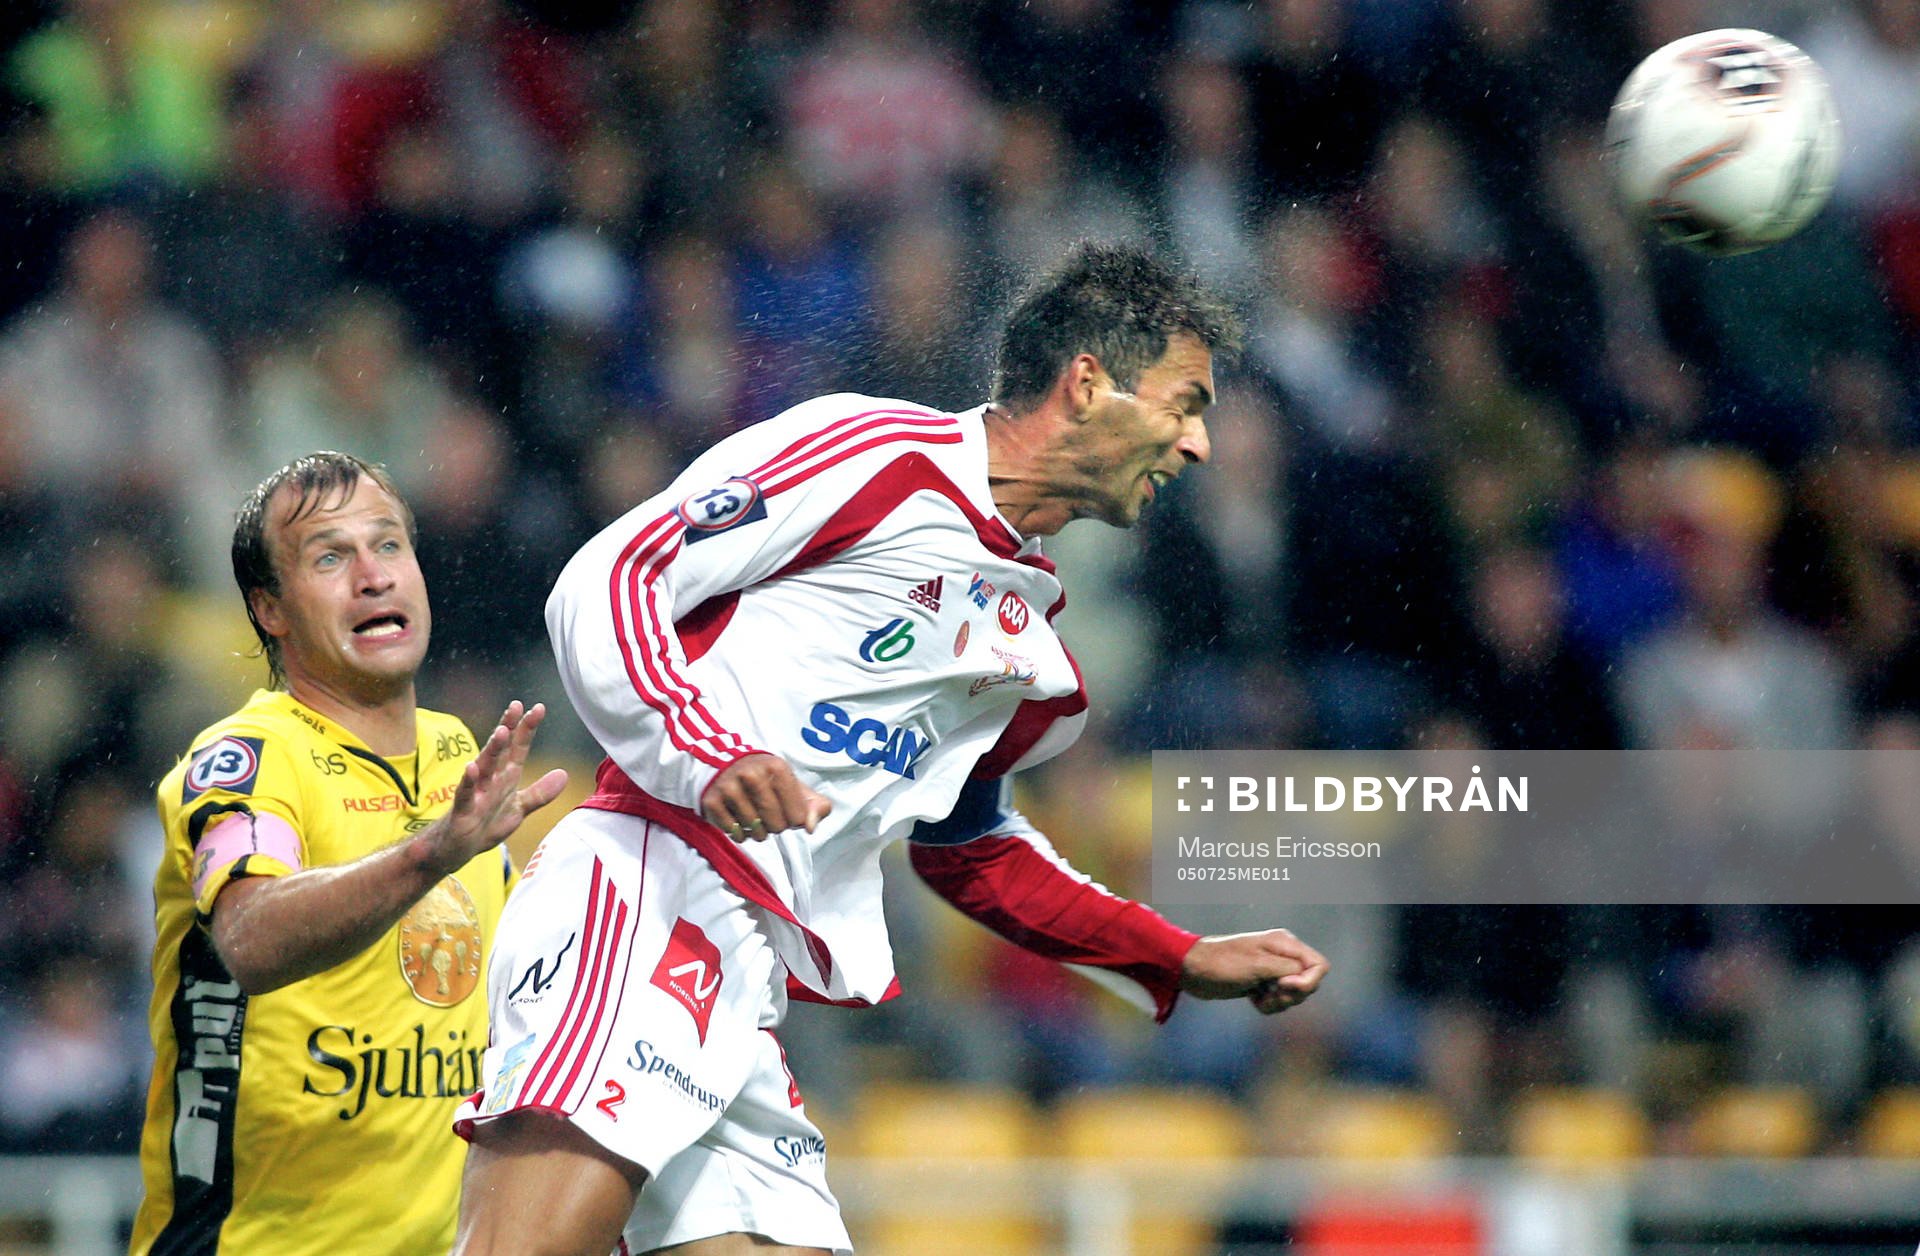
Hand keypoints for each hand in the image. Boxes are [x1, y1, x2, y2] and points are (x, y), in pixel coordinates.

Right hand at [422, 701, 568, 872]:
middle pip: (500, 750)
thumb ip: (540, 792)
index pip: (517, 748)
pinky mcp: (463, 811)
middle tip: (516, 706)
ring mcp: (475, 793)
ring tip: (501, 731)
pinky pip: (465, 794)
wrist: (456, 850)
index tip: (539, 707)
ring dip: (492, 749)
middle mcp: (490, 780)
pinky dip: (469, 781)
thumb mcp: (518, 808)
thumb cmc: (484, 825)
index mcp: (505, 777)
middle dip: (508, 728)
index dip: (527, 728)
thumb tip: (564, 774)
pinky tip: (471, 767)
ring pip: (484, 767)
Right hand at [700, 753, 830, 840]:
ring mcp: (729, 788)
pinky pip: (735, 834)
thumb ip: (815, 806)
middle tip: (769, 814)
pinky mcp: (712, 801)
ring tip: (755, 817)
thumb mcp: (794, 786)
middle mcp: (751, 775)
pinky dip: (740, 834)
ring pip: (756, 832)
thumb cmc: (767, 780)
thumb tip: (810, 827)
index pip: (798, 816)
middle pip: (777, 826)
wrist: (726, 765)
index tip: (786, 809)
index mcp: (777, 767)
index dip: (794, 819)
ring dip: (758, 832)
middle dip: (776, 826)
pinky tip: (739, 820)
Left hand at [1179, 928, 1328, 1013]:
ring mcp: (1273, 970)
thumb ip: (1288, 970)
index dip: (1308, 981)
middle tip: (1268, 992)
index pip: (1319, 965)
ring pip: (1294, 995)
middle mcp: (1282, 956)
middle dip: (1291, 995)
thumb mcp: (1258, 966)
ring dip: (1278, 1002)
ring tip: (1258, 997)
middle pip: (1309, 983)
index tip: (1283, 986)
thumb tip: (1307, 977)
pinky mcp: (1262, 983)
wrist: (1192, 970)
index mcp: (1284, 944)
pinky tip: (1252, 999)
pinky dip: (1268, 1005)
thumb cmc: (1222, 963)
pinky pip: (1278, 1001)